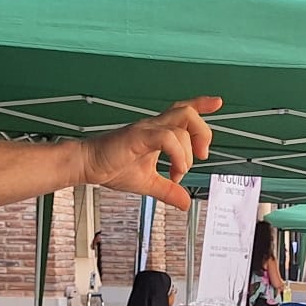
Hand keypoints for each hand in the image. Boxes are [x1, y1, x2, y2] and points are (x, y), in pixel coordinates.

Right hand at [82, 97, 222, 209]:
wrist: (88, 165)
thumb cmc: (112, 167)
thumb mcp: (148, 183)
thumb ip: (168, 191)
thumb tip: (185, 203)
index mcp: (157, 131)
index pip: (183, 111)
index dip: (201, 104)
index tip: (217, 103)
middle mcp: (154, 126)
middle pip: (188, 112)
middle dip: (203, 132)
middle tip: (202, 155)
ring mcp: (147, 129)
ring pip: (182, 121)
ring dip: (190, 149)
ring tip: (181, 170)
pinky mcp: (138, 137)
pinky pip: (167, 138)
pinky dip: (178, 155)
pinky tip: (174, 172)